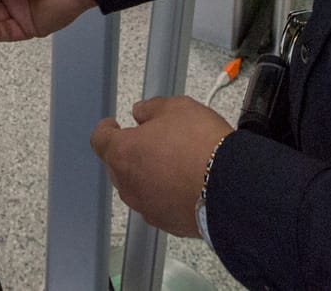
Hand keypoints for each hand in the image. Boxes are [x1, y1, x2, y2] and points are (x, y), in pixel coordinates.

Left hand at [90, 97, 232, 238]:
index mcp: (123, 153)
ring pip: (138, 187)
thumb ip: (152, 108)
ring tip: (174, 163)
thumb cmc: (201, 146)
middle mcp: (128, 184)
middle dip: (131, 152)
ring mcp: (146, 207)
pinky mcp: (166, 223)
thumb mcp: (178, 108)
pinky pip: (157, 204)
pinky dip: (165, 194)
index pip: (100, 140)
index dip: (106, 129)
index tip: (113, 125)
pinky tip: (185, 184)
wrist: (230, 188)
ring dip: (148, 175)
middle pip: (118, 166)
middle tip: (153, 141)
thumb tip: (141, 112)